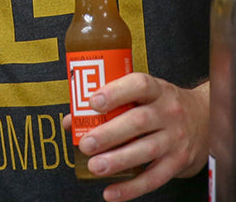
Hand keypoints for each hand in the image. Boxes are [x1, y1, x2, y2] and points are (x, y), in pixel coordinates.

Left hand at [63, 74, 208, 200]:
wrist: (205, 119)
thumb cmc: (161, 103)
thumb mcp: (141, 94)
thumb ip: (109, 102)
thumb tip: (72, 120)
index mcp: (156, 90)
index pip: (138, 86)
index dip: (115, 93)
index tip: (92, 102)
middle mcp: (168, 112)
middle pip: (138, 122)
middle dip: (109, 134)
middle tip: (86, 143)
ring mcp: (175, 138)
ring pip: (146, 151)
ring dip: (117, 161)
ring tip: (94, 166)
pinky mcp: (179, 162)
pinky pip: (154, 177)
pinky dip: (132, 188)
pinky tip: (111, 192)